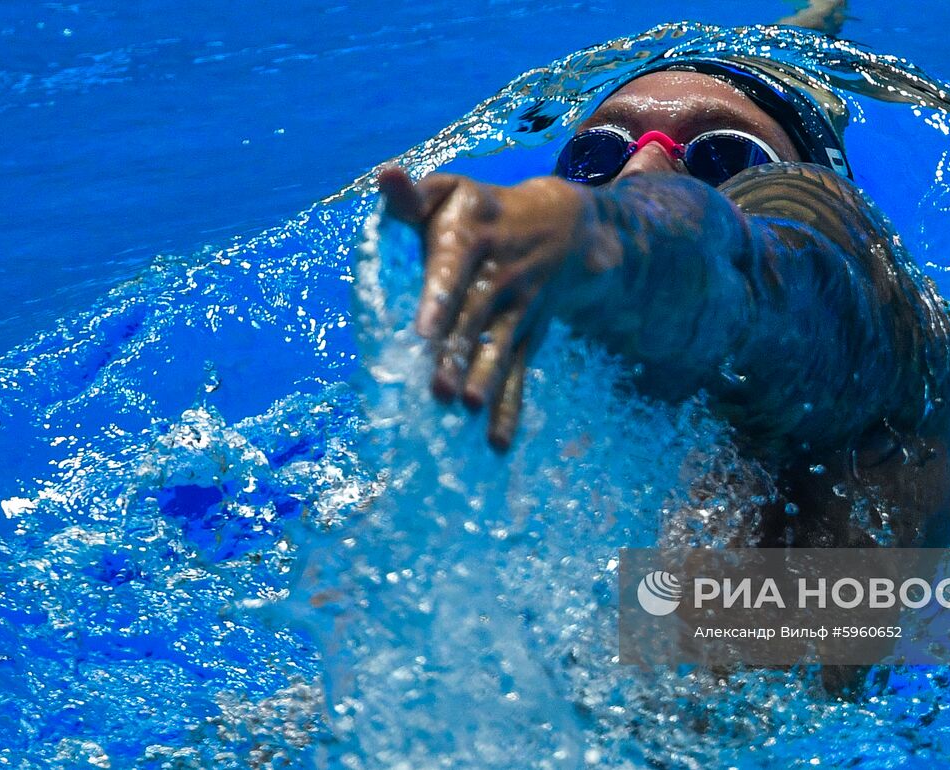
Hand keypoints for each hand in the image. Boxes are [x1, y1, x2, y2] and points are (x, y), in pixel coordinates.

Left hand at [377, 166, 592, 451]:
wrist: (564, 226)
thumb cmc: (482, 209)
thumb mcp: (451, 190)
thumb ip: (412, 194)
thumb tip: (384, 175)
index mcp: (472, 238)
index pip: (454, 270)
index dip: (440, 299)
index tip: (424, 331)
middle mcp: (498, 276)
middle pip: (475, 321)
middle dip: (459, 357)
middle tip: (441, 391)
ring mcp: (516, 310)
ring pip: (498, 350)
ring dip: (486, 381)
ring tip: (468, 410)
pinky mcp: (526, 336)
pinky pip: (518, 374)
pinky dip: (510, 408)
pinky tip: (496, 443)